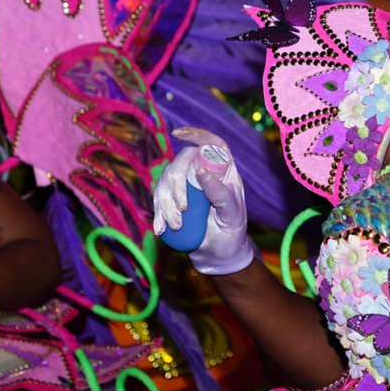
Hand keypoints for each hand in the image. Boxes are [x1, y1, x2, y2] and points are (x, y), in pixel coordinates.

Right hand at [153, 128, 255, 274]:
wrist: (219, 256)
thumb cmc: (231, 234)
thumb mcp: (231, 215)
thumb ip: (221, 194)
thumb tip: (200, 170)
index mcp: (223, 172)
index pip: (213, 144)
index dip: (197, 134)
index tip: (178, 134)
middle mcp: (204, 174)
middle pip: (181, 163)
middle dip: (176, 186)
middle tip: (182, 210)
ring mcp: (187, 187)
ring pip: (166, 181)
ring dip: (165, 203)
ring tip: (176, 225)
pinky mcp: (174, 202)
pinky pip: (158, 199)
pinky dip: (157, 214)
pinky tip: (161, 229)